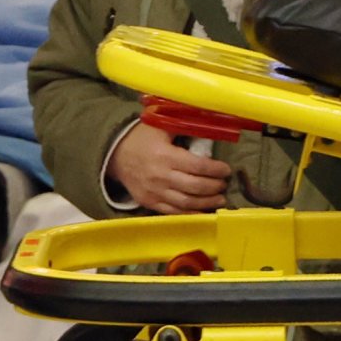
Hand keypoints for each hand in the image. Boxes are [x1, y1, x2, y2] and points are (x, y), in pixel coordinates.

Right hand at [109, 122, 232, 215]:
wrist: (114, 155)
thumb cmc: (141, 138)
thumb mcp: (161, 127)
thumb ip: (184, 127)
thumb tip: (212, 126)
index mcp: (165, 155)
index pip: (198, 166)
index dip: (216, 170)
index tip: (226, 170)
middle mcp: (160, 176)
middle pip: (196, 187)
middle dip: (216, 187)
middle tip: (224, 184)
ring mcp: (154, 192)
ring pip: (187, 202)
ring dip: (208, 202)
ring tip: (219, 199)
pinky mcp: (149, 202)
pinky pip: (174, 212)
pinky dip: (191, 213)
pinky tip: (203, 210)